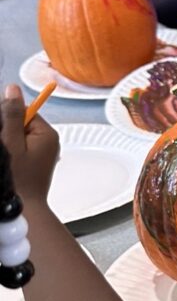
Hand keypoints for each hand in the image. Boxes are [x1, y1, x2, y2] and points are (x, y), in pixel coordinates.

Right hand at [1, 84, 59, 205]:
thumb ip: (11, 116)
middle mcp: (47, 141)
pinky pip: (18, 150)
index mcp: (47, 133)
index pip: (24, 111)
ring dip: (6, 143)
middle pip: (19, 125)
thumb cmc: (17, 179)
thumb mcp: (11, 143)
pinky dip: (9, 153)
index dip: (6, 118)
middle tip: (4, 148)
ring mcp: (41, 153)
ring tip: (6, 158)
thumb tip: (12, 89)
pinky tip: (7, 163)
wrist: (22, 210)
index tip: (1, 132)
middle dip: (5, 132)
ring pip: (16, 138)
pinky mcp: (33, 164)